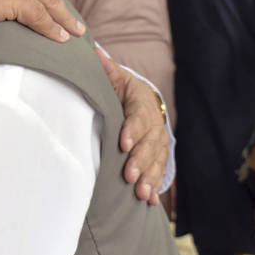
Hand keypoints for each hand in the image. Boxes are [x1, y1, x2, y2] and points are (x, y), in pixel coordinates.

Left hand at [96, 47, 167, 204]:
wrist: (146, 101)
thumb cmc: (124, 90)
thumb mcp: (117, 78)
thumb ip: (107, 69)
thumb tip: (94, 53)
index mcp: (141, 105)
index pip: (138, 117)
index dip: (132, 130)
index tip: (123, 143)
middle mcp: (154, 125)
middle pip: (149, 144)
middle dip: (140, 160)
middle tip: (129, 175)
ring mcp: (159, 142)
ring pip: (156, 161)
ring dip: (149, 178)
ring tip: (140, 193)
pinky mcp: (159, 156)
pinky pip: (160, 171)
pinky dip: (156, 186)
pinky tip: (150, 201)